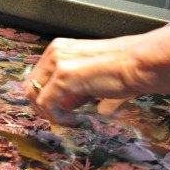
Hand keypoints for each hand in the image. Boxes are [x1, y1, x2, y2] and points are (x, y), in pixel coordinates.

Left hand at [23, 36, 142, 124]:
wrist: (139, 63)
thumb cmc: (124, 69)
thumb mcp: (92, 80)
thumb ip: (76, 91)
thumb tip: (66, 106)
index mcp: (59, 49)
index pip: (37, 76)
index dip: (44, 97)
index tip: (61, 111)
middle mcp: (54, 52)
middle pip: (30, 85)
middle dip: (42, 107)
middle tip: (61, 119)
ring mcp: (56, 63)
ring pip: (33, 95)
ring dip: (47, 113)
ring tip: (67, 121)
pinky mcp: (62, 77)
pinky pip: (45, 103)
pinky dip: (54, 117)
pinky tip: (71, 120)